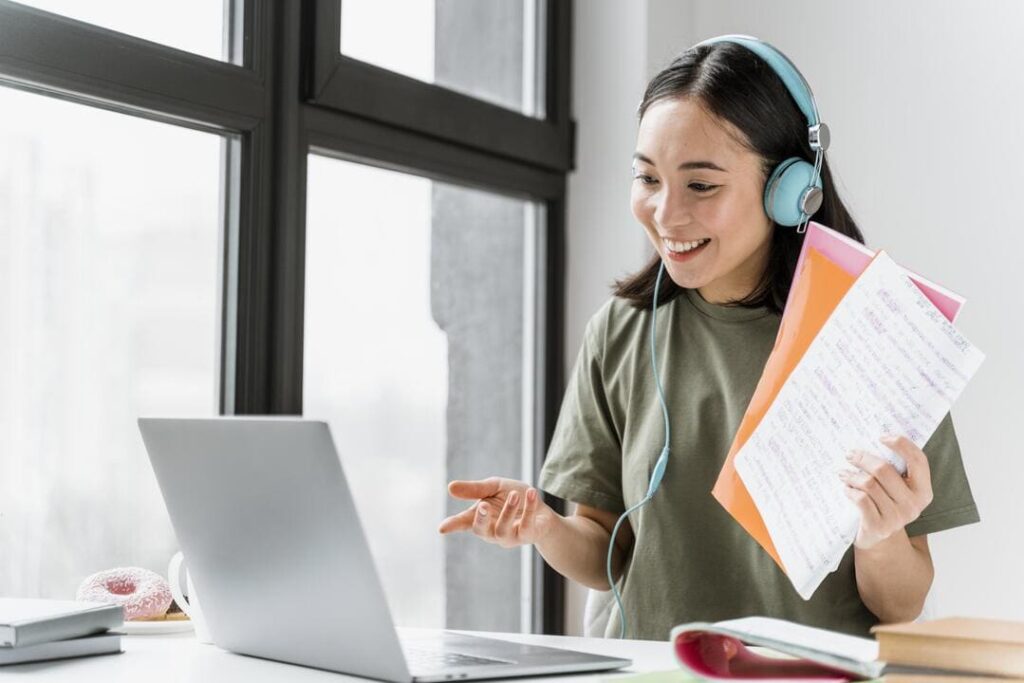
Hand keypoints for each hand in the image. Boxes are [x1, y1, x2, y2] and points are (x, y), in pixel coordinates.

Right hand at [437, 477, 557, 547]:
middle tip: (483, 504)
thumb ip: (475, 489)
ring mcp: (509, 536)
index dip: (453, 525)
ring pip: (503, 530)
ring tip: (514, 494)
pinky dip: (529, 508)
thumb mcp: (494, 488)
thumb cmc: (514, 498)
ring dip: (508, 511)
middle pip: (481, 531)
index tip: (442, 528)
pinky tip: (531, 493)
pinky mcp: (528, 536)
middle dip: (481, 519)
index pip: (463, 522)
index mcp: (481, 518)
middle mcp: (492, 531)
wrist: (542, 509)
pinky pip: (527, 526)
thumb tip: (450, 487)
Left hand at [839, 435, 933, 549]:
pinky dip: (850, 490)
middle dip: (863, 458)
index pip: (918, 461)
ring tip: (844, 473)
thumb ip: (895, 469)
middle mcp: (914, 505)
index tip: (882, 436)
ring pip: (869, 484)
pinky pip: (860, 499)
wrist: (878, 538)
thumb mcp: (896, 489)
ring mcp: (897, 517)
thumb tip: (878, 438)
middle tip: (851, 454)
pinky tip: (846, 488)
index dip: (901, 444)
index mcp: (923, 491)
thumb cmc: (885, 504)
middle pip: (884, 470)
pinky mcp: (879, 526)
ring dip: (852, 475)